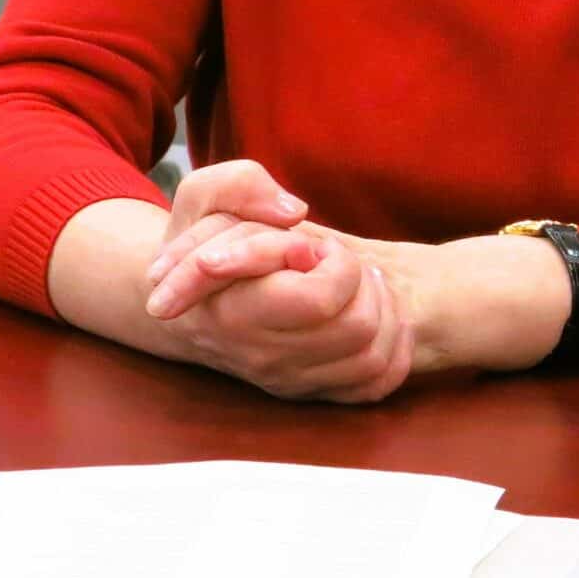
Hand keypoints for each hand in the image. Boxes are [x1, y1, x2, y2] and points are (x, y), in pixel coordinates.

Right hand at [129, 160, 407, 401]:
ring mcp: (289, 381)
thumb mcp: (203, 196)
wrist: (184, 306)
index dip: (336, 263)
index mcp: (237, 310)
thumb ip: (242, 186)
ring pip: (374, 357)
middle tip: (338, 263)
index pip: (320, 301)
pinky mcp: (308, 391)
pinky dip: (394, 349)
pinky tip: (379, 314)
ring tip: (358, 283)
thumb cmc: (201, 244)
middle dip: (362, 283)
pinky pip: (376, 384)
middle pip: (358, 328)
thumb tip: (295, 212)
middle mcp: (265, 357)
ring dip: (382, 311)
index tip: (315, 245)